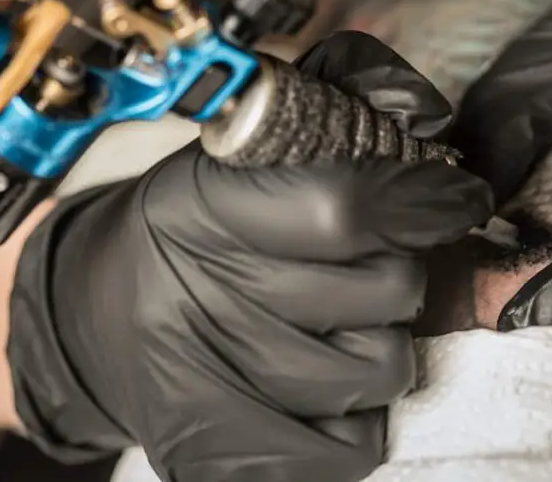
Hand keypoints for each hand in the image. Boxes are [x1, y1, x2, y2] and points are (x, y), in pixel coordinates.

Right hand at [8, 31, 493, 480]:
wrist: (97, 314)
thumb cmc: (188, 226)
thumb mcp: (240, 149)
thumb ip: (335, 106)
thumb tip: (424, 115)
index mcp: (202, 207)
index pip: (344, 208)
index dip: (421, 201)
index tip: (454, 198)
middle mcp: (197, 299)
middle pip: (384, 292)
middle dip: (398, 271)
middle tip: (359, 262)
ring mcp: (207, 390)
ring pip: (380, 370)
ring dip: (379, 342)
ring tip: (330, 323)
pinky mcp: (218, 459)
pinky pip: (354, 447)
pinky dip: (357, 416)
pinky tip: (318, 385)